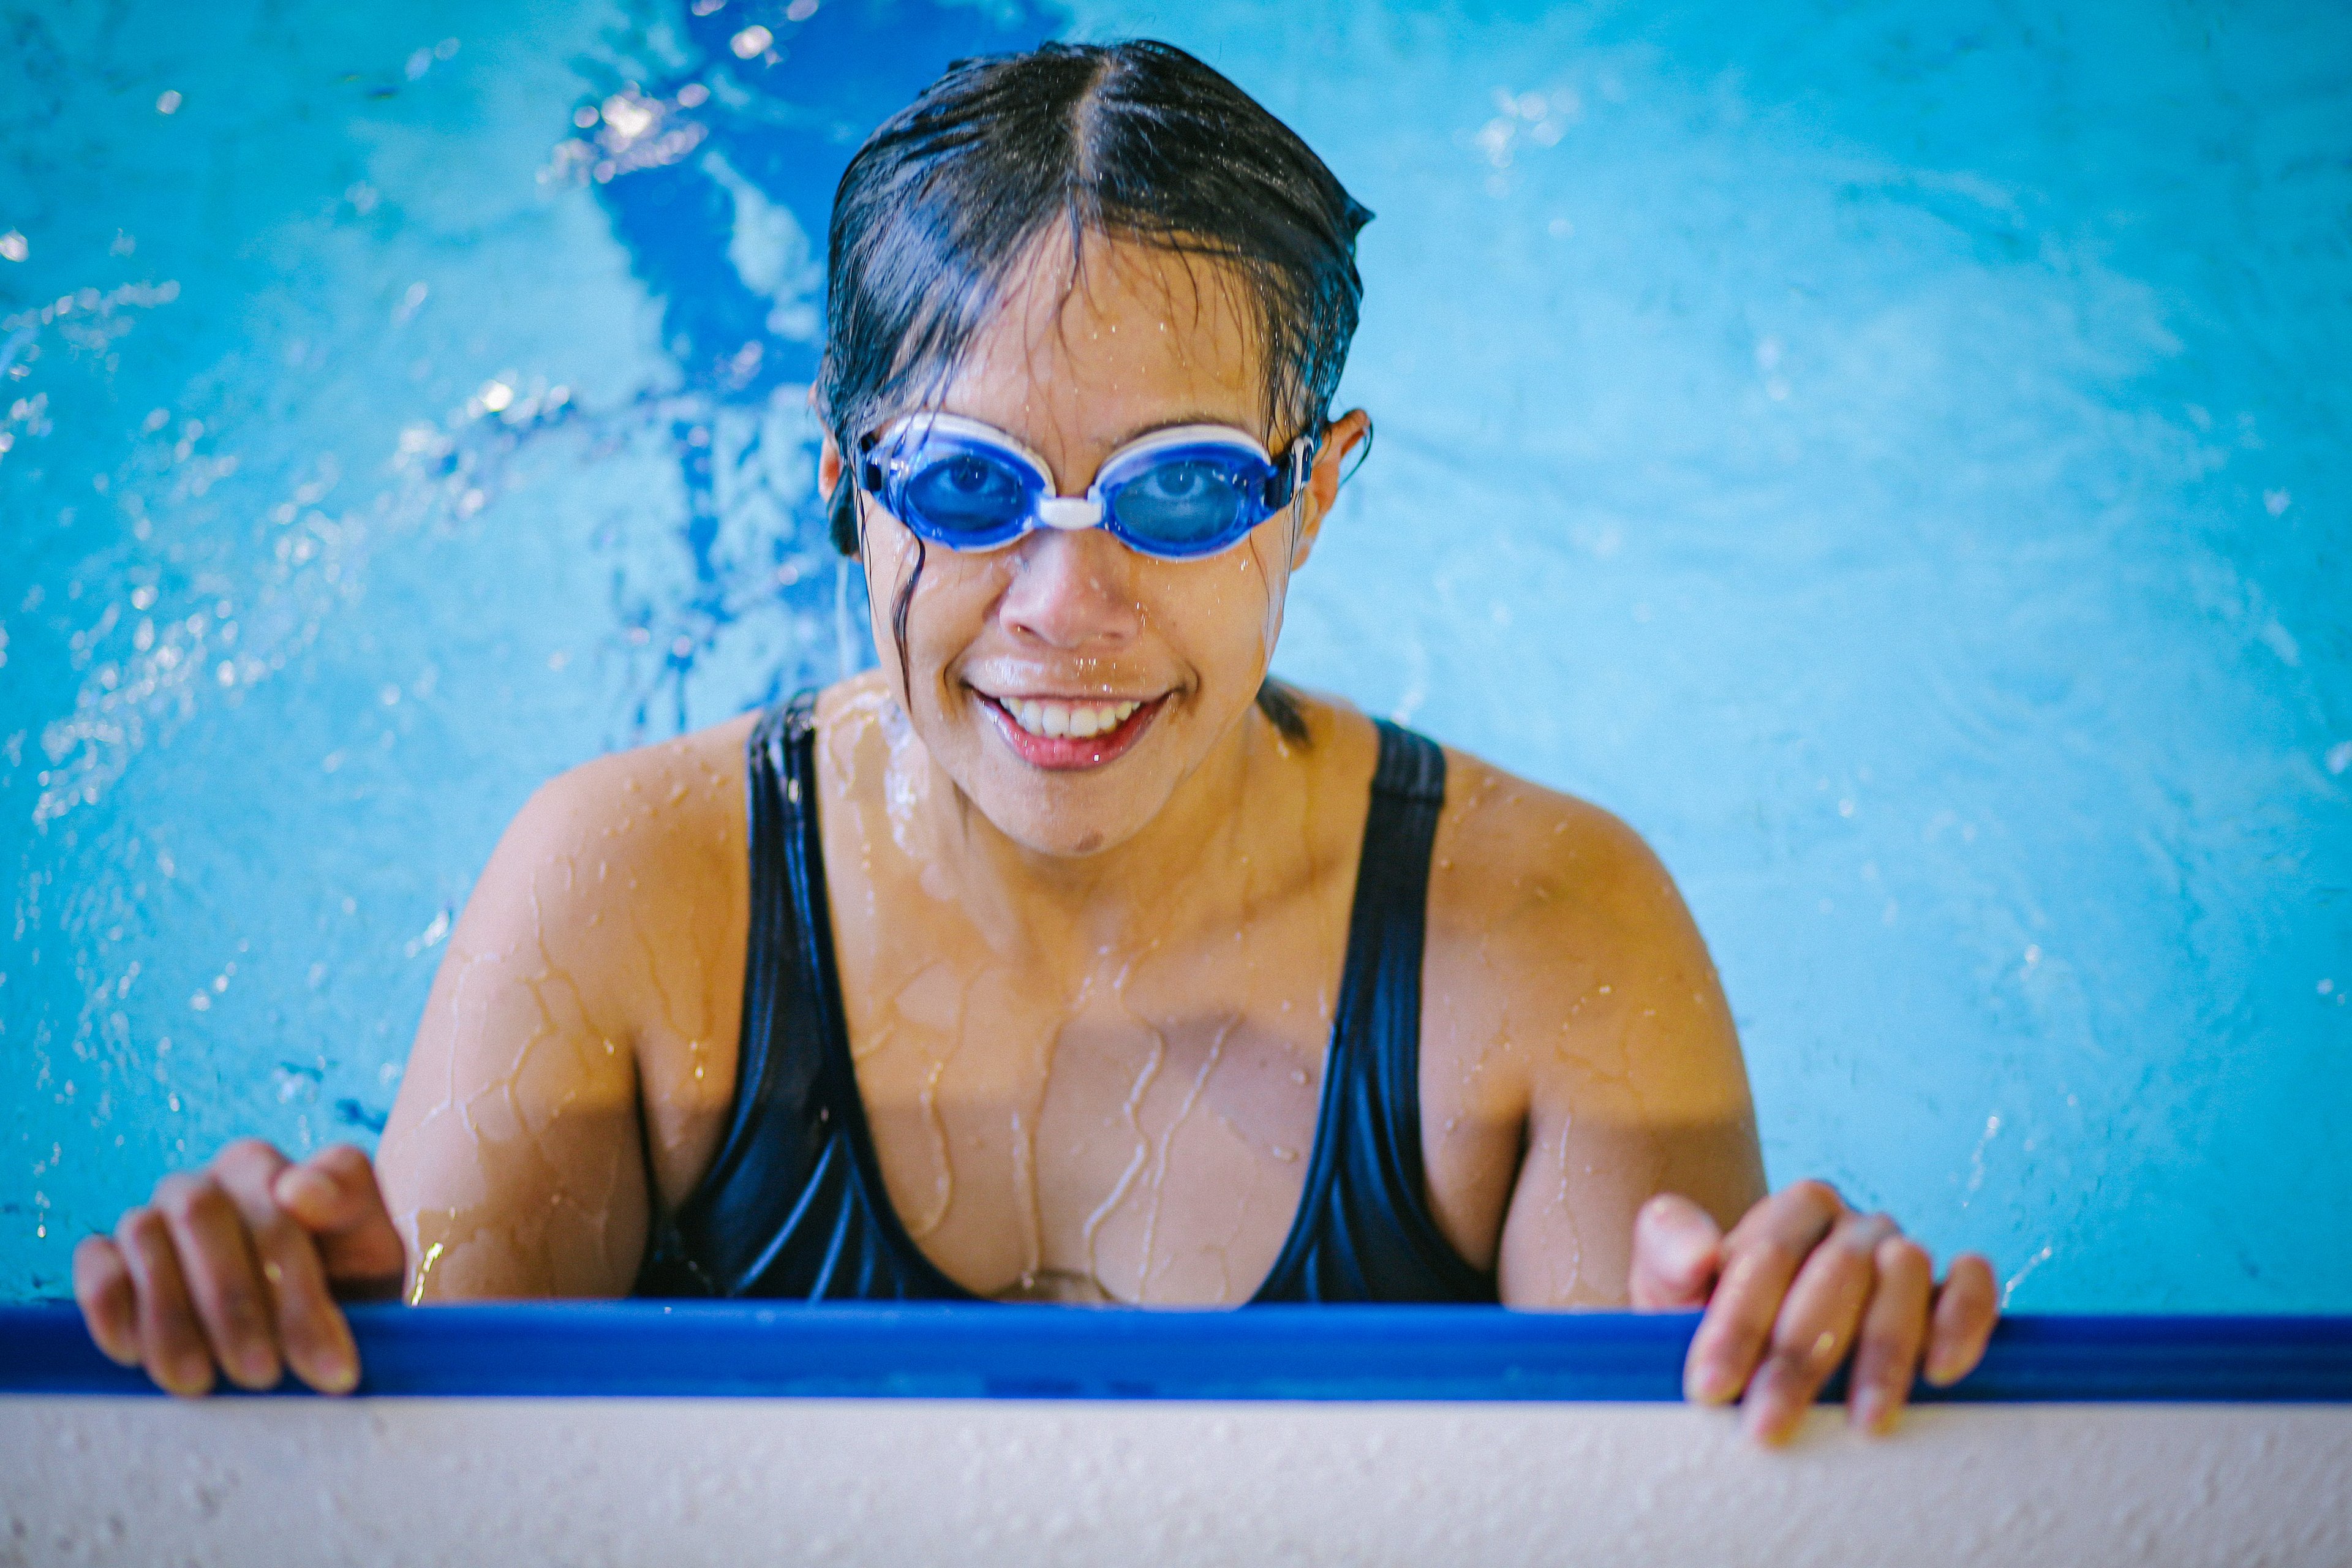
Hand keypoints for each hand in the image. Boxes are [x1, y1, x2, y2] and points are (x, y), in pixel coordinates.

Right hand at [73, 1139, 405, 1396]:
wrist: (300, 1334)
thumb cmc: (347, 1285)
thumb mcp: (372, 1252)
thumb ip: (351, 1205)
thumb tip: (299, 1189)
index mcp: (271, 1170)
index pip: (280, 1196)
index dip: (296, 1273)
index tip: (320, 1346)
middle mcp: (207, 1184)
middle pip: (202, 1213)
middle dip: (233, 1303)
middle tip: (262, 1375)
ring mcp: (154, 1216)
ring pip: (144, 1236)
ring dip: (173, 1317)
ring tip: (203, 1382)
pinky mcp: (109, 1255)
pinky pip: (96, 1264)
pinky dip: (112, 1309)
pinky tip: (136, 1356)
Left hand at [1630, 1181, 1997, 1443]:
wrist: (1773, 1347)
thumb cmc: (1715, 1317)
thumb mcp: (1672, 1286)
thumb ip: (1668, 1253)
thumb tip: (1698, 1256)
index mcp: (1789, 1213)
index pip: (1767, 1256)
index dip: (1737, 1325)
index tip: (1709, 1389)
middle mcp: (1852, 1225)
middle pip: (1835, 1273)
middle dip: (1798, 1359)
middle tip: (1768, 1429)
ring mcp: (1906, 1252)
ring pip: (1905, 1275)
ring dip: (1883, 1352)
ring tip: (1863, 1423)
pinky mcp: (1953, 1286)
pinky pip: (1972, 1284)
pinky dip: (1963, 1319)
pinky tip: (1941, 1372)